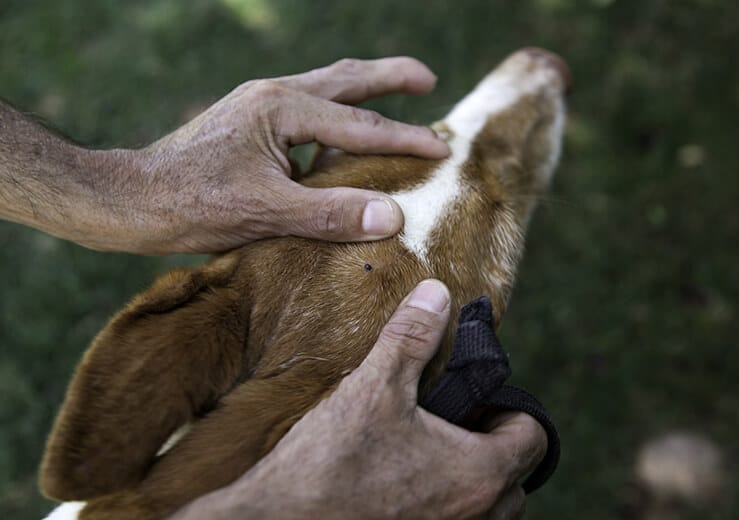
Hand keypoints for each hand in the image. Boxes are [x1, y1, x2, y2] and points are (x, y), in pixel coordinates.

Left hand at [105, 57, 448, 253]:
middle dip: (390, 78)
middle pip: (345, 79)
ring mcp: (258, 107)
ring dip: (362, 91)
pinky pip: (305, 111)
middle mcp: (272, 96)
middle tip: (428, 80)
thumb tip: (392, 215)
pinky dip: (334, 116)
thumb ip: (331, 213)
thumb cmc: (192, 204)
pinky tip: (338, 138)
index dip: (405, 139)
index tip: (443, 148)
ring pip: (324, 89)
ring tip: (394, 95)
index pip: (359, 125)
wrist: (130, 200)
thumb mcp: (267, 212)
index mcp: (281, 108)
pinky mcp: (248, 124)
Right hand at [172, 280, 546, 518]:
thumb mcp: (374, 388)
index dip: (511, 410)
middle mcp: (477, 518)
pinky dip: (445, 504)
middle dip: (492, 446)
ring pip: (488, 510)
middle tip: (450, 423)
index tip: (475, 399)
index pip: (534, 438)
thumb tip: (436, 294)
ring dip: (471, 480)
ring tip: (426, 451)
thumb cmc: (329, 465)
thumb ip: (411, 338)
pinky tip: (402, 480)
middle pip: (515, 478)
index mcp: (479, 475)